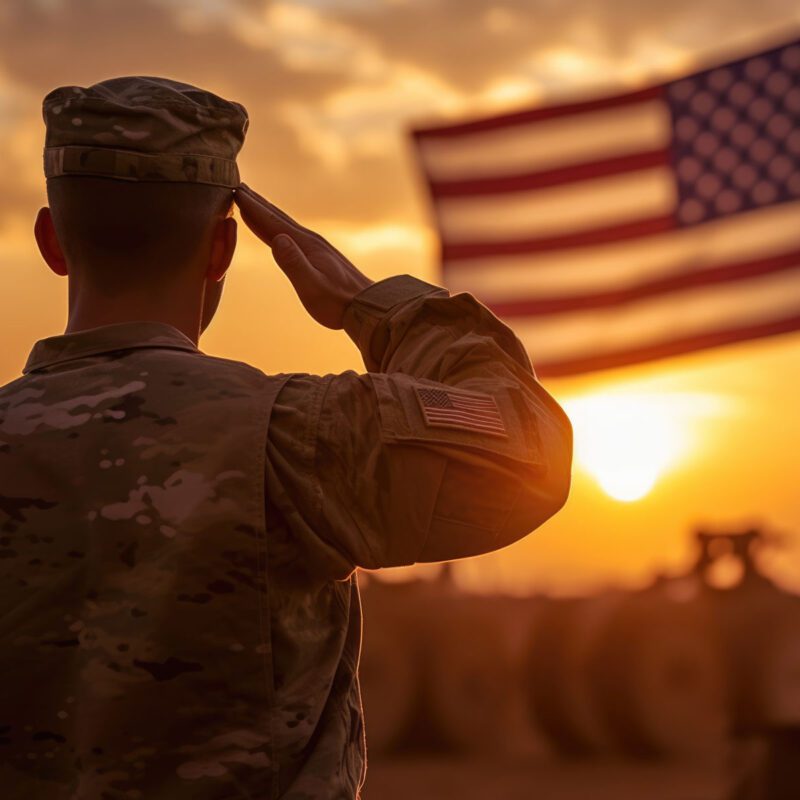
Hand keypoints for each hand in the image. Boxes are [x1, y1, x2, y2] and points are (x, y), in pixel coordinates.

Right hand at [233, 183, 373, 328]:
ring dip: (266, 213)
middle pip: (277, 217)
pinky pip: (291, 236)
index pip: (272, 222)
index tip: (234, 191)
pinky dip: (278, 228)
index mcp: (304, 245)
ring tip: (252, 204)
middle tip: (237, 186)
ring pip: (284, 225)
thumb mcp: (312, 286)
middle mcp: (310, 241)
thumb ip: (293, 263)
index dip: (252, 207)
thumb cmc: (337, 302)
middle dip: (257, 203)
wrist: (366, 307)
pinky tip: (277, 234)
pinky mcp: (319, 257)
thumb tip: (277, 239)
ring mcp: (315, 248)